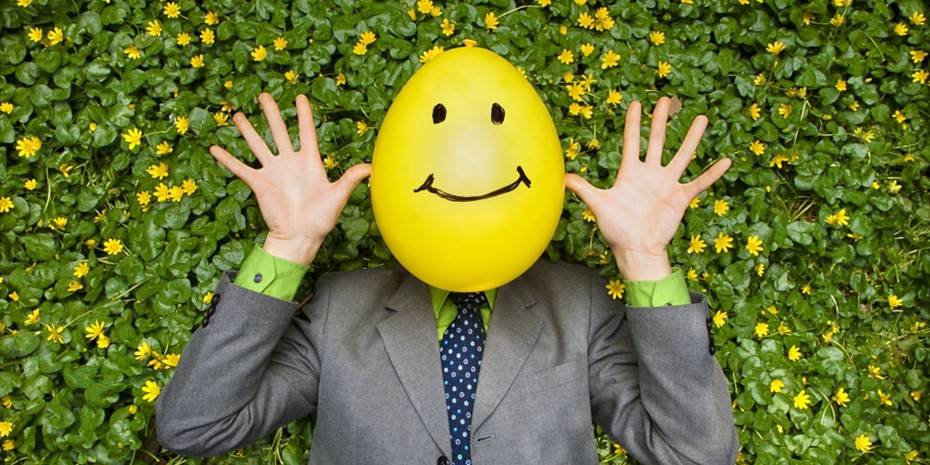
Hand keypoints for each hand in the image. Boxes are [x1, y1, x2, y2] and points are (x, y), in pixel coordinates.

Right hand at [209, 93, 370, 264]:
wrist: (300, 238)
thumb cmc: (320, 220)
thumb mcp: (338, 196)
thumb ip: (351, 179)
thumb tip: (373, 167)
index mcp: (309, 163)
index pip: (306, 132)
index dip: (303, 115)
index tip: (299, 97)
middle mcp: (289, 164)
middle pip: (278, 132)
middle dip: (271, 113)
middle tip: (264, 95)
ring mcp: (273, 173)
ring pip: (258, 145)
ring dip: (247, 130)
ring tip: (238, 114)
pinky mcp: (259, 184)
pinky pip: (240, 168)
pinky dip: (227, 159)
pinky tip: (214, 147)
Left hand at [565, 97, 730, 280]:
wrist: (635, 250)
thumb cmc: (617, 229)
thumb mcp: (598, 205)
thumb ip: (583, 189)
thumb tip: (560, 177)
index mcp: (630, 172)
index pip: (632, 142)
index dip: (634, 123)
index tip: (637, 104)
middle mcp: (650, 174)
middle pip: (658, 141)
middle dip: (661, 121)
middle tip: (667, 100)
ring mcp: (667, 184)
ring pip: (682, 156)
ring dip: (691, 138)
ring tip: (702, 118)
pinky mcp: (680, 198)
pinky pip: (699, 183)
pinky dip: (712, 174)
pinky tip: (726, 161)